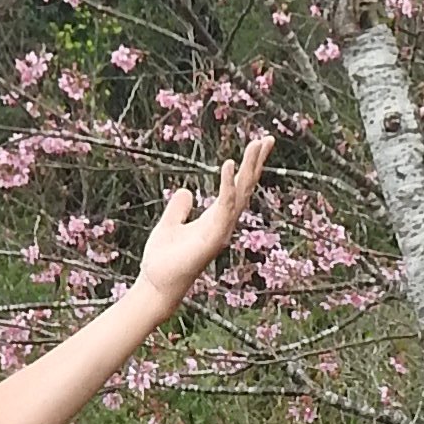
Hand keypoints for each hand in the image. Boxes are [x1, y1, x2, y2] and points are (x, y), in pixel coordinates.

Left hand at [131, 133, 272, 318]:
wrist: (155, 285)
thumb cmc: (164, 260)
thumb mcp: (169, 224)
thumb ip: (179, 208)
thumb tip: (186, 191)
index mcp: (215, 218)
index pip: (237, 188)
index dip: (247, 168)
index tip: (258, 145)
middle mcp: (223, 223)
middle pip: (245, 188)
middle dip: (256, 163)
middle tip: (267, 138)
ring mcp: (221, 230)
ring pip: (240, 193)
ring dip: (249, 169)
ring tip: (256, 145)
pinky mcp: (213, 237)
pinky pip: (224, 206)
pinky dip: (227, 185)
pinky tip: (229, 165)